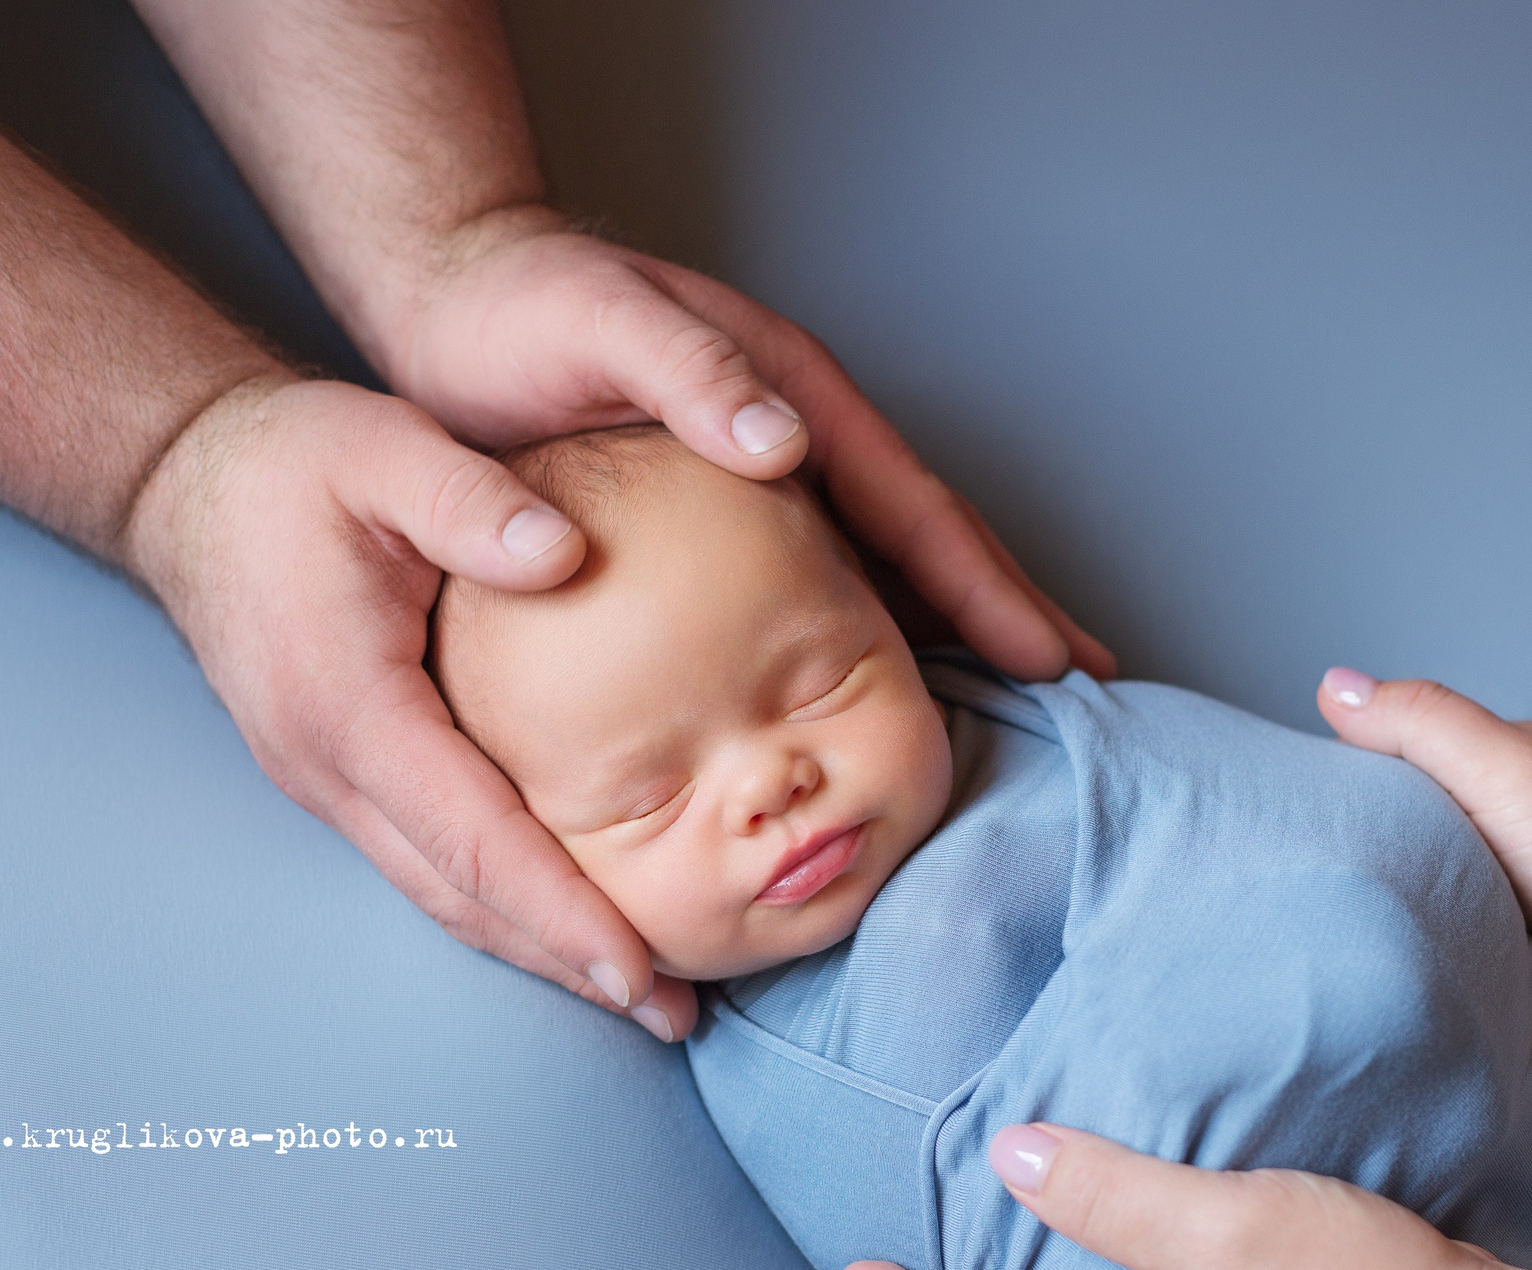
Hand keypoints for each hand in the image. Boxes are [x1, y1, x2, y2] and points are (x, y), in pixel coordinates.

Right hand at [122, 373, 694, 1039]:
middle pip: (461, 898)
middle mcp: (330, 768)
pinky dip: (501, 901)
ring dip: (537, 948)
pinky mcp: (340, 775)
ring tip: (640, 990)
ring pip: (441, 894)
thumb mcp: (381, 448)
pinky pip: (429, 861)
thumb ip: (468, 501)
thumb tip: (565, 553)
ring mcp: (327, 781)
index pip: (472, 838)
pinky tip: (566, 915)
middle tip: (672, 1012)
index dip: (558, 912)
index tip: (636, 971)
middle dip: (565, 963)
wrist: (185, 480)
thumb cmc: (289, 461)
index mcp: (351, 707)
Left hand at [374, 204, 1113, 681]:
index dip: (983, 586)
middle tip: (1079, 689)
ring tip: (1004, 709)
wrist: (452, 298)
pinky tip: (862, 700)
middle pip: (924, 543)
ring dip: (943, 636)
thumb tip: (785, 442)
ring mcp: (768, 483)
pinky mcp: (721, 521)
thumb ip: (690, 372)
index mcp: (796, 399)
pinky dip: (853, 644)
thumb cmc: (522, 305)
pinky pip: (811, 589)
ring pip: (878, 570)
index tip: (1047, 656)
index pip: (914, 506)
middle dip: (1003, 615)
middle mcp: (799, 443)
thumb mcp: (600, 319)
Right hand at [1314, 670, 1531, 1094]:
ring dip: (1411, 914)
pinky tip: (1414, 969)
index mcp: (1529, 766)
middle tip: (1326, 872)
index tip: (1310, 796)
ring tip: (1361, 927)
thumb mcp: (1512, 772)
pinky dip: (1438, 963)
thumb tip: (1338, 688)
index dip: (1364, 769)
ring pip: (1438, 897)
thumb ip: (1426, 726)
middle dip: (1382, 849)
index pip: (1423, 752)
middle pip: (1425, 829)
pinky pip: (1461, 956)